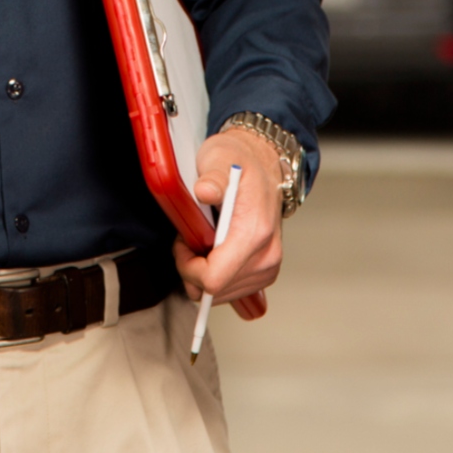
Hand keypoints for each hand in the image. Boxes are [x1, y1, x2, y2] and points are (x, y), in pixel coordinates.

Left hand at [171, 126, 283, 306]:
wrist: (263, 164)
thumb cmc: (240, 162)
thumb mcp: (219, 158)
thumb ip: (213, 177)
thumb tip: (204, 191)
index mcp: (255, 232)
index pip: (214, 278)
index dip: (188, 267)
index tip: (183, 244)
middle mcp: (267, 255)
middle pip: (215, 291)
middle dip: (193, 269)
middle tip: (192, 238)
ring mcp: (268, 267)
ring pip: (221, 294)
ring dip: (204, 273)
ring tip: (204, 241)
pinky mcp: (265, 272)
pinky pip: (231, 290)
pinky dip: (216, 276)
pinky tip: (215, 251)